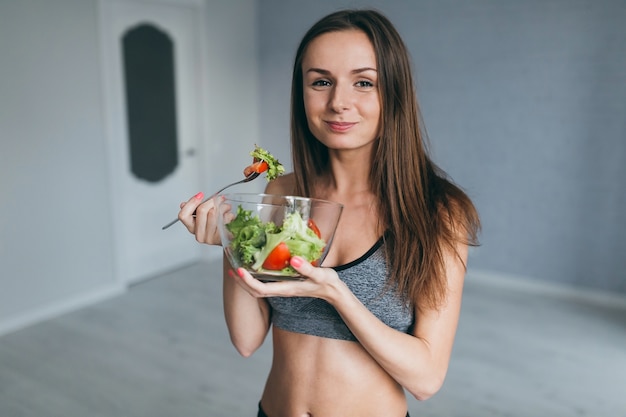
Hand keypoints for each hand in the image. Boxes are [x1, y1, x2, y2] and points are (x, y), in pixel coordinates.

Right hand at [178, 192, 229, 244]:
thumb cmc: (218, 226)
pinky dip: (229, 214)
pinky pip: (224, 219)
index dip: (191, 202)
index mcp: (192, 228)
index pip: (183, 215)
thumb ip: (195, 209)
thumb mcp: (205, 216)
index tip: (200, 195)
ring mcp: (210, 238)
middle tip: (219, 199)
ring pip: (214, 212)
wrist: (231, 238)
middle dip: (212, 201)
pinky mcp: (221, 238)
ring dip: (223, 206)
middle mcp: (199, 235)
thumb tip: (183, 204)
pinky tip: (230, 216)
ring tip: (227, 207)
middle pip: (201, 210)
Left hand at [229, 256, 344, 301]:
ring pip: (258, 288)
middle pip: (254, 291)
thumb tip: (293, 260)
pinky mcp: (284, 284)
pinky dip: (255, 277)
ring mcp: (282, 288)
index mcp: (286, 289)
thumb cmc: (327, 283)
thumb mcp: (319, 275)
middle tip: (230, 268)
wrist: (333, 292)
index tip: (238, 270)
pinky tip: (254, 267)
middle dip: (241, 282)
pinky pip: (265, 283)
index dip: (247, 281)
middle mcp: (281, 290)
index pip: (261, 289)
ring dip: (245, 280)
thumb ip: (307, 269)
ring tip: (236, 268)